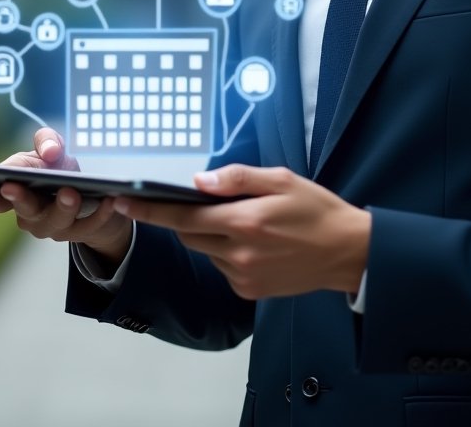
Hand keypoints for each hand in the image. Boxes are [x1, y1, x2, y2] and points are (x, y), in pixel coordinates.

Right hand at [0, 127, 132, 265]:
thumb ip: (46, 141)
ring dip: (61, 207)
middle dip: (18, 198)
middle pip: (22, 211)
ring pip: (55, 222)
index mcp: (16, 194)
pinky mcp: (82, 232)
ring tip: (70, 191)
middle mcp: (30, 216)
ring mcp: (55, 228)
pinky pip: (90, 225)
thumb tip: (50, 153)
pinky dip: (99, 213)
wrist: (93, 195)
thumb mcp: (51, 150)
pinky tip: (109, 199)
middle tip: (14, 185)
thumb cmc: (60, 171)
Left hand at [112, 164, 371, 300]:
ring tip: (247, 222)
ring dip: (212, 235)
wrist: (347, 252)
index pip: (183, 217)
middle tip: (211, 202)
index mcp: (245, 221)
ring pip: (206, 250)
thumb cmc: (317, 210)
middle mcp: (238, 253)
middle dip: (189, 218)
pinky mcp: (248, 290)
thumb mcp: (282, 180)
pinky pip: (222, 266)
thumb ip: (238, 179)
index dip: (150, 210)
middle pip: (190, 235)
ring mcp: (242, 276)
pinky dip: (227, 251)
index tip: (123, 201)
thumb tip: (199, 181)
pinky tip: (256, 243)